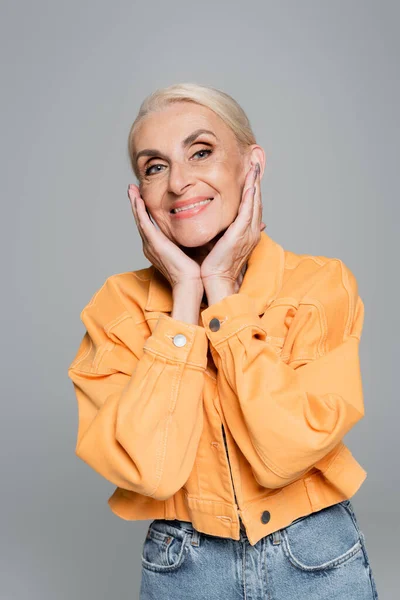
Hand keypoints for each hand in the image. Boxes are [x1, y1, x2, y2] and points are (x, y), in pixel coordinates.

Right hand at [127, 185, 201, 289]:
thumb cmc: (192, 272)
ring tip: (131, 189)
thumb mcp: (188, 250)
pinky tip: (138, 200)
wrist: (190, 283)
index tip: (141, 197)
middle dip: (135, 203)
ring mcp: (151, 244)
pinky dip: (140, 211)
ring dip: (135, 203)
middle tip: (131, 189)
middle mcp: (150, 246)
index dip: (143, 210)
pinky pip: (145, 223)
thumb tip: (196, 230)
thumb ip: (187, 239)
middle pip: (140, 220)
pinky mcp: (155, 243)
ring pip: (140, 219)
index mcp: (157, 247)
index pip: (147, 225)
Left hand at [200, 161, 264, 291]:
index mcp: (246, 233)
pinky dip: (251, 197)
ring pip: (255, 203)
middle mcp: (251, 231)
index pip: (252, 207)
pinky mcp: (240, 234)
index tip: (250, 174)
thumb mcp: (218, 242)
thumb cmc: (214, 264)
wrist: (216, 278)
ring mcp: (248, 233)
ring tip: (255, 168)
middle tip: (256, 164)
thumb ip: (219, 229)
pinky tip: (251, 185)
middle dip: (257, 182)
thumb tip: (214, 220)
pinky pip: (248, 212)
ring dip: (255, 184)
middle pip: (257, 202)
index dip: (252, 190)